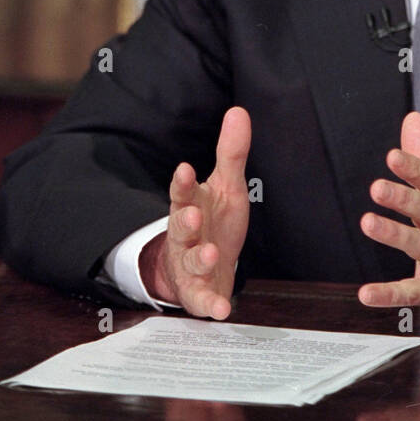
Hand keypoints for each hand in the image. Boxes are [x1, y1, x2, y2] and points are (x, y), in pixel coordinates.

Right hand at [139, 106, 250, 318]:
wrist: (201, 266)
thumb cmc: (213, 221)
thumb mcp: (225, 186)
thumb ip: (231, 152)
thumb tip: (239, 111)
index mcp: (191, 206)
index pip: (182, 192)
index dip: (182, 183)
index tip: (184, 169)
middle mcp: (186, 235)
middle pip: (181, 227)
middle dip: (185, 221)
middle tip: (193, 214)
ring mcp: (190, 265)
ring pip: (190, 262)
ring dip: (198, 259)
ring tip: (209, 254)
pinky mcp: (199, 292)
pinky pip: (202, 300)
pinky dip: (210, 305)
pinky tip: (220, 309)